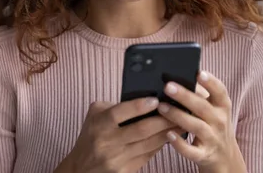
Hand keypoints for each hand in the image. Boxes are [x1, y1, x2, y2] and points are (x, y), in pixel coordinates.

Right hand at [55, 97, 182, 172]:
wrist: (81, 169)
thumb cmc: (91, 136)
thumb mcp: (94, 116)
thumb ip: (113, 105)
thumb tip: (140, 97)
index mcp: (99, 124)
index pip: (119, 113)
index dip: (138, 106)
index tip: (155, 100)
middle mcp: (108, 142)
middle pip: (141, 130)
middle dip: (163, 120)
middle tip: (178, 110)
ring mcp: (117, 159)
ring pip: (149, 144)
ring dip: (167, 132)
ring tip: (181, 121)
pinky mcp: (126, 171)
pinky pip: (148, 155)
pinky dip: (161, 144)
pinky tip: (170, 135)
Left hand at [157, 71, 246, 172]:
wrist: (226, 157)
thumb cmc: (214, 125)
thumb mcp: (214, 109)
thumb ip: (200, 95)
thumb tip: (177, 77)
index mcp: (222, 106)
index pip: (220, 91)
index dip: (210, 82)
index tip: (199, 73)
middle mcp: (219, 121)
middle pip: (202, 107)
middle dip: (185, 96)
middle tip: (168, 86)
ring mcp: (212, 139)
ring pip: (196, 126)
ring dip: (178, 116)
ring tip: (161, 107)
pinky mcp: (205, 155)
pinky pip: (192, 150)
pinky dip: (180, 144)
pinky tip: (168, 134)